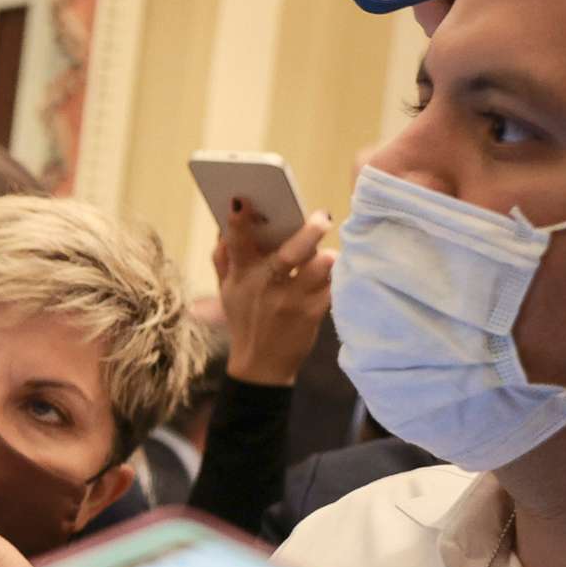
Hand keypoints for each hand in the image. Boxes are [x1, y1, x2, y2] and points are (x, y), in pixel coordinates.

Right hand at [212, 203, 333, 385]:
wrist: (260, 364)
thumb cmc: (246, 318)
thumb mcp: (228, 291)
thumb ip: (224, 258)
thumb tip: (225, 224)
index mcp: (241, 275)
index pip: (236, 244)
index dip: (238, 223)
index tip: (242, 202)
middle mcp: (264, 286)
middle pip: (288, 253)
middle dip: (307, 233)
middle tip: (322, 218)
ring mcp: (290, 301)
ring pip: (316, 271)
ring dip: (327, 259)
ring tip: (330, 254)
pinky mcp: (311, 314)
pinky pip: (332, 288)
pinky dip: (338, 277)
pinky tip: (340, 270)